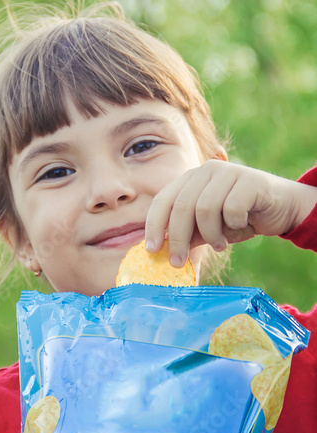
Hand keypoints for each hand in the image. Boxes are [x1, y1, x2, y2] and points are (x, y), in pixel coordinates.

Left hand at [145, 160, 316, 266]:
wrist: (281, 207)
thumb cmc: (240, 218)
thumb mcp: (209, 228)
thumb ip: (188, 234)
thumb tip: (161, 249)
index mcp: (191, 179)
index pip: (163, 199)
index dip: (154, 225)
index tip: (151, 249)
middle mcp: (206, 170)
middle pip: (182, 206)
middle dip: (178, 238)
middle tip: (177, 262)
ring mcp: (227, 171)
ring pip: (205, 209)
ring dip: (211, 235)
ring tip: (220, 243)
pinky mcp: (249, 179)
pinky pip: (231, 209)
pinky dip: (234, 225)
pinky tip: (242, 226)